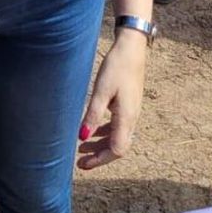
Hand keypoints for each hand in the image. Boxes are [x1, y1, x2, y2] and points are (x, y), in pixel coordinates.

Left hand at [77, 32, 148, 171]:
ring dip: (100, 145)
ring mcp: (131, 112)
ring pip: (117, 138)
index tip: (83, 163)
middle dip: (99, 157)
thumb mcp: (101, 91)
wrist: (131, 49)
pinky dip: (104, 133)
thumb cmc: (116, 67)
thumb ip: (92, 115)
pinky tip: (92, 131)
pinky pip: (117, 127)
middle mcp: (131, 119)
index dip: (101, 160)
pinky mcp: (128, 105)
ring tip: (82, 149)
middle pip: (117, 147)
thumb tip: (82, 137)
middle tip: (80, 163)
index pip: (116, 150)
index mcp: (126, 117)